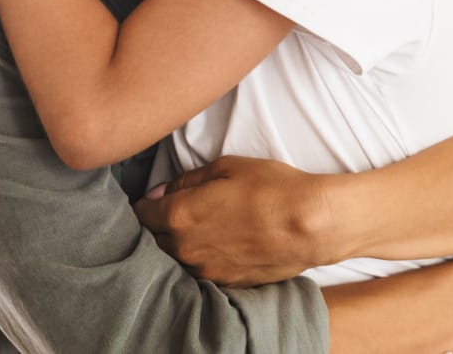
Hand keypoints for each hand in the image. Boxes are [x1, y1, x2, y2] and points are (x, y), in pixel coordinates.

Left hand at [134, 155, 336, 285]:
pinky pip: (200, 271)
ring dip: (177, 245)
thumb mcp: (225, 168)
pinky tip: (216, 246)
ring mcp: (205, 270)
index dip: (145, 204)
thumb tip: (160, 192)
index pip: (140, 214)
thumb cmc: (271, 188)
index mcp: (178, 215)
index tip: (154, 200)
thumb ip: (185, 181)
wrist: (312, 224)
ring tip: (195, 230)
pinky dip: (200, 259)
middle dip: (156, 226)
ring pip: (174, 259)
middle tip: (171, 213)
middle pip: (152, 239)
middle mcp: (185, 248)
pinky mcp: (225, 283)